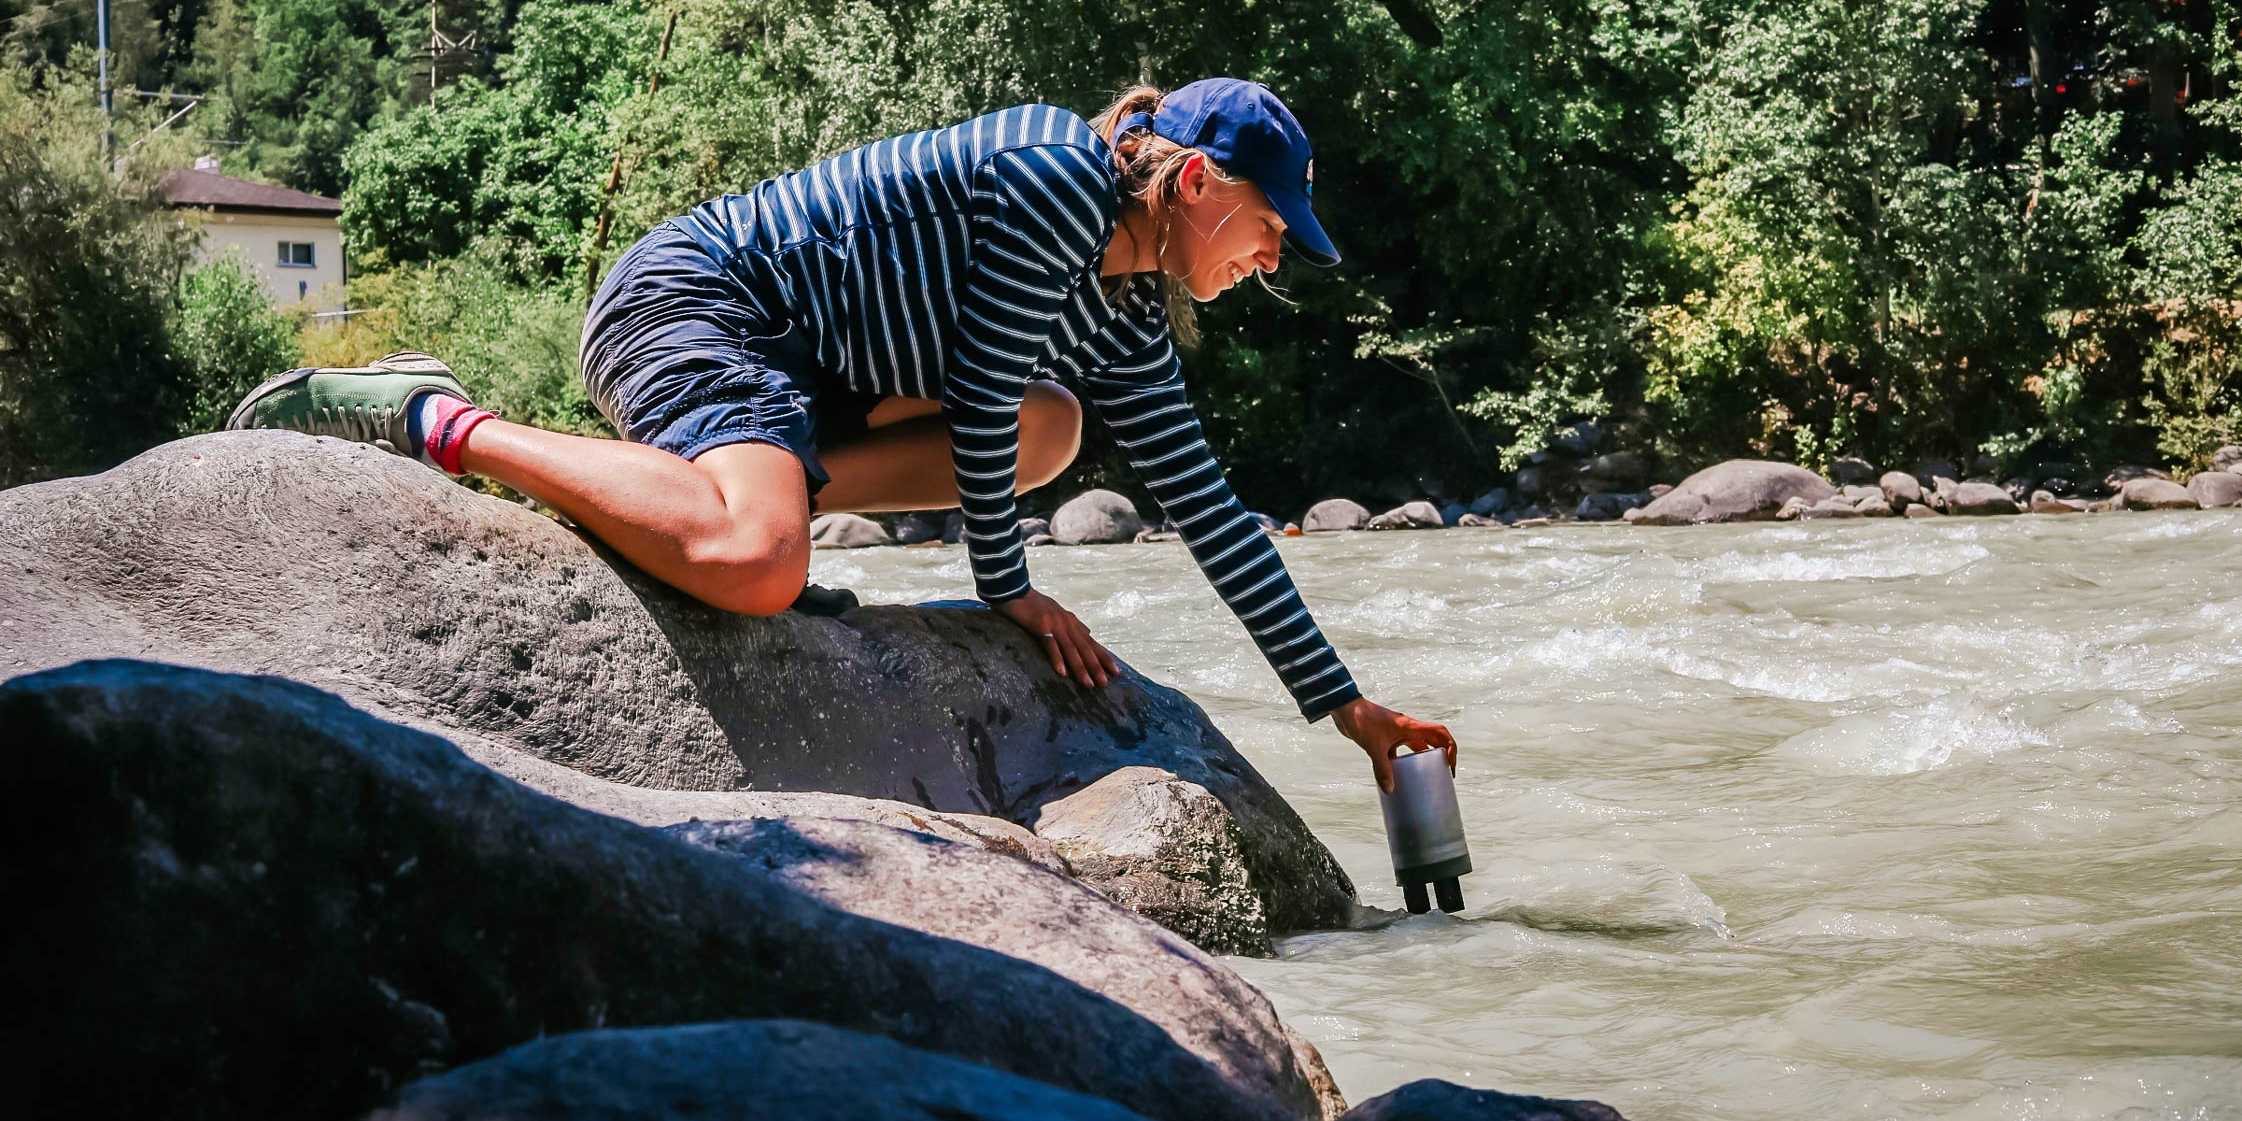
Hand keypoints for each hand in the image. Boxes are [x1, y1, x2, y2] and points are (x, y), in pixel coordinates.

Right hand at [996, 590, 1120, 688]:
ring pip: (1071, 649)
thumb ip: (1073, 624)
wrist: (1015, 589)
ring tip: (1088, 684)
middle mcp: (1068, 623)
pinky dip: (1057, 659)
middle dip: (1096, 667)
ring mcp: (1055, 624)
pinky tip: (1062, 673)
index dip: (1104, 657)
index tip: (1115, 672)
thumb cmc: (1034, 604)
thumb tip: (1088, 634)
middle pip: (1085, 648)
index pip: (1091, 643)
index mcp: (1072, 622)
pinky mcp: (1041, 626)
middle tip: (1104, 684)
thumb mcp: (1058, 613)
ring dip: (1080, 668)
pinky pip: (1051, 645)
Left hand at [1330, 697, 1456, 793]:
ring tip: (1425, 777)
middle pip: (1433, 740)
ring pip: (1417, 746)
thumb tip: (1389, 790)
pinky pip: (1401, 751)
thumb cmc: (1361, 720)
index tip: (1449, 765)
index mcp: (1410, 727)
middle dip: (1441, 756)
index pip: (1440, 733)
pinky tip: (1398, 775)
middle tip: (1442, 774)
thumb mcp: (1373, 747)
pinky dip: (1402, 762)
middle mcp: (1407, 728)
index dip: (1450, 747)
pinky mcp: (1386, 737)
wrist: (1344, 707)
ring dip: (1423, 758)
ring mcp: (1396, 733)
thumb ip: (1382, 769)